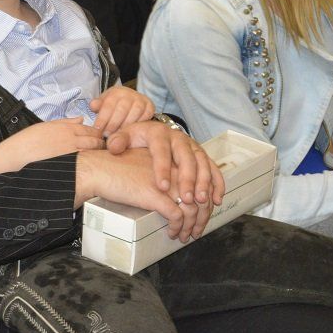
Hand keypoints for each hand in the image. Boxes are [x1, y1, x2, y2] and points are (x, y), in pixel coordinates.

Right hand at [0, 118, 104, 168]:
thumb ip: (65, 122)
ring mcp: (70, 154)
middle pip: (96, 141)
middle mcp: (71, 139)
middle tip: (102, 150)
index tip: (99, 139)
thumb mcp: (45, 126)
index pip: (92, 130)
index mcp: (66, 128)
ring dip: (98, 155)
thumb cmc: (26, 142)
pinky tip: (90, 169)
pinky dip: (91, 164)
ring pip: (93, 152)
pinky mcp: (68, 167)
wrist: (14, 157)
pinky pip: (85, 164)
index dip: (98, 135)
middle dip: (101, 145)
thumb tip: (81, 119)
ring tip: (97, 160)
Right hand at [75, 148, 191, 239]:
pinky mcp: (157, 196)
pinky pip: (177, 216)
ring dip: (192, 226)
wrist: (99, 169)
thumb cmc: (116, 168)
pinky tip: (173, 233)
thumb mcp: (145, 166)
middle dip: (202, 218)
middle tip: (197, 231)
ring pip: (193, 209)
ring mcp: (168, 183)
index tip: (201, 214)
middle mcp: (175, 170)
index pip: (200, 182)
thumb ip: (161, 175)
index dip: (204, 201)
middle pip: (201, 197)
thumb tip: (172, 195)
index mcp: (174, 161)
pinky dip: (177, 228)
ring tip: (186, 236)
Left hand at [89, 86, 155, 136]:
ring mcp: (141, 100)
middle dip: (113, 124)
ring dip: (125, 126)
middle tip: (107, 136)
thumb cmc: (114, 106)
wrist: (132, 103)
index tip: (98, 130)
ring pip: (134, 113)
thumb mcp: (104, 103)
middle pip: (122, 109)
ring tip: (117, 136)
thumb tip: (93, 105)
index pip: (108, 104)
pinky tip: (130, 133)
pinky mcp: (150, 107)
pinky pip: (145, 117)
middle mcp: (130, 94)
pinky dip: (138, 125)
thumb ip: (97, 105)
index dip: (102, 118)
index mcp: (116, 92)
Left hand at [106, 120, 224, 237]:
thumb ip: (119, 140)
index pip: (162, 150)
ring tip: (201, 202)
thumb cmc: (138, 138)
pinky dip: (217, 183)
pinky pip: (213, 168)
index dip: (163, 168)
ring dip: (205, 183)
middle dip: (188, 179)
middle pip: (187, 158)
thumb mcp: (125, 135)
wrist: (151, 131)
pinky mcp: (201, 156)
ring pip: (203, 164)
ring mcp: (193, 147)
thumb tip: (115, 147)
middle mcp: (179, 138)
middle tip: (186, 199)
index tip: (161, 187)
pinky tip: (217, 199)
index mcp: (159, 133)